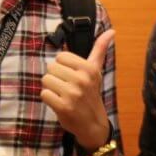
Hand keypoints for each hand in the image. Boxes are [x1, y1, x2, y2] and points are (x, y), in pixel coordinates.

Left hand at [41, 29, 114, 149]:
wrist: (93, 124)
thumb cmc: (91, 95)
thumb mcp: (97, 71)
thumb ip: (100, 49)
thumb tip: (111, 31)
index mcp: (89, 68)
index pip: (60, 57)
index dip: (62, 67)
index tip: (71, 76)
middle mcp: (82, 80)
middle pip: (51, 67)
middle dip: (56, 78)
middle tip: (67, 88)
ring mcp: (72, 94)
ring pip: (45, 79)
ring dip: (51, 88)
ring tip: (62, 95)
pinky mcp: (63, 106)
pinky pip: (43, 93)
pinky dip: (48, 99)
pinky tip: (59, 103)